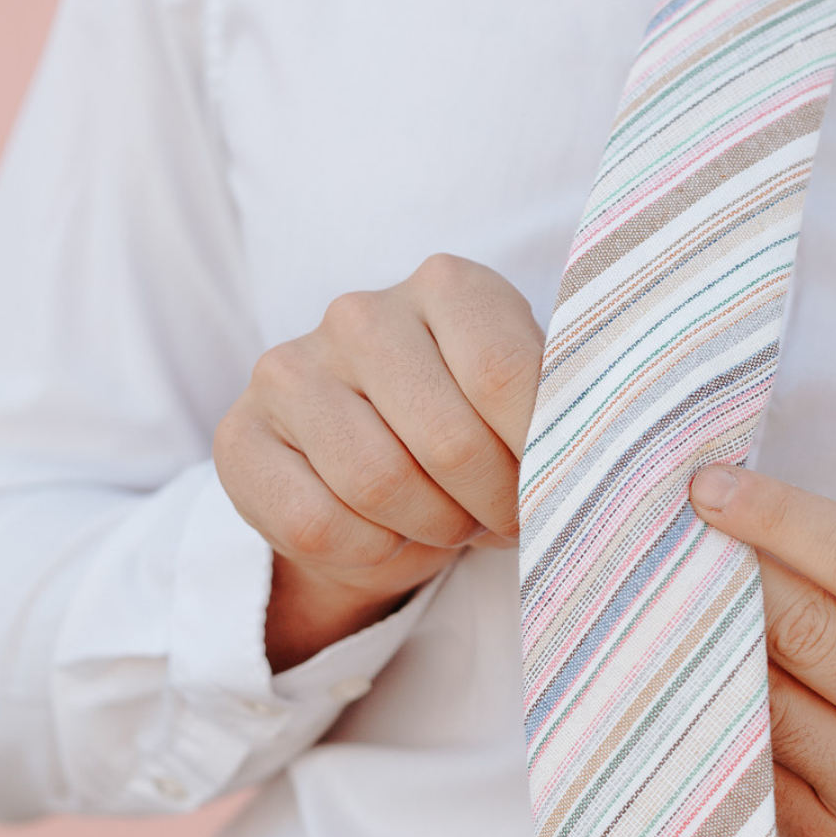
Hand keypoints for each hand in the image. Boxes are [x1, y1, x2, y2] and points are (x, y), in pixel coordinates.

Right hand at [214, 256, 542, 670]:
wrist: (375, 490)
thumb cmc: (472, 440)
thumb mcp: (526, 413)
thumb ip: (563, 416)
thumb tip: (594, 461)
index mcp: (449, 286)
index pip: (506, 372)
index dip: (538, 456)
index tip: (552, 488)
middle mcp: (361, 313)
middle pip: (448, 439)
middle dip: (490, 506)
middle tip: (499, 519)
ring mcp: (289, 369)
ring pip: (379, 483)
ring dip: (431, 528)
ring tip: (447, 521)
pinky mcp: (240, 436)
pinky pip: (318, 522)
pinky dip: (370, 550)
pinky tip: (384, 532)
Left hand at [688, 465, 835, 836]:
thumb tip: (728, 513)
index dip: (778, 515)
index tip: (709, 485)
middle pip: (804, 630)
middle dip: (730, 577)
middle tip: (676, 541)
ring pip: (765, 701)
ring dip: (712, 648)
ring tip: (675, 608)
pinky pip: (749, 760)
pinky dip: (718, 714)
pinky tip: (697, 683)